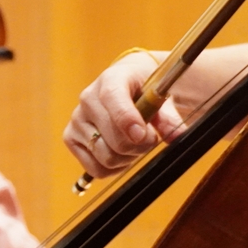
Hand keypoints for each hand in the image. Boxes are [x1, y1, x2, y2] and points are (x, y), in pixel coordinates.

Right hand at [63, 50, 182, 177]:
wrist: (126, 84)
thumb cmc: (145, 88)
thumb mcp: (161, 94)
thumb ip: (169, 116)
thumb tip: (177, 135)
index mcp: (111, 79)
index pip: (113, 98)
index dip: (127, 120)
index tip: (143, 135)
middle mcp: (87, 99)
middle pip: (113, 138)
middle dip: (139, 146)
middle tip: (151, 140)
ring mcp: (76, 120)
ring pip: (105, 157)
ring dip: (127, 158)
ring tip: (136, 146)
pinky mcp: (70, 138)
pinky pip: (95, 168)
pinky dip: (113, 168)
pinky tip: (122, 155)